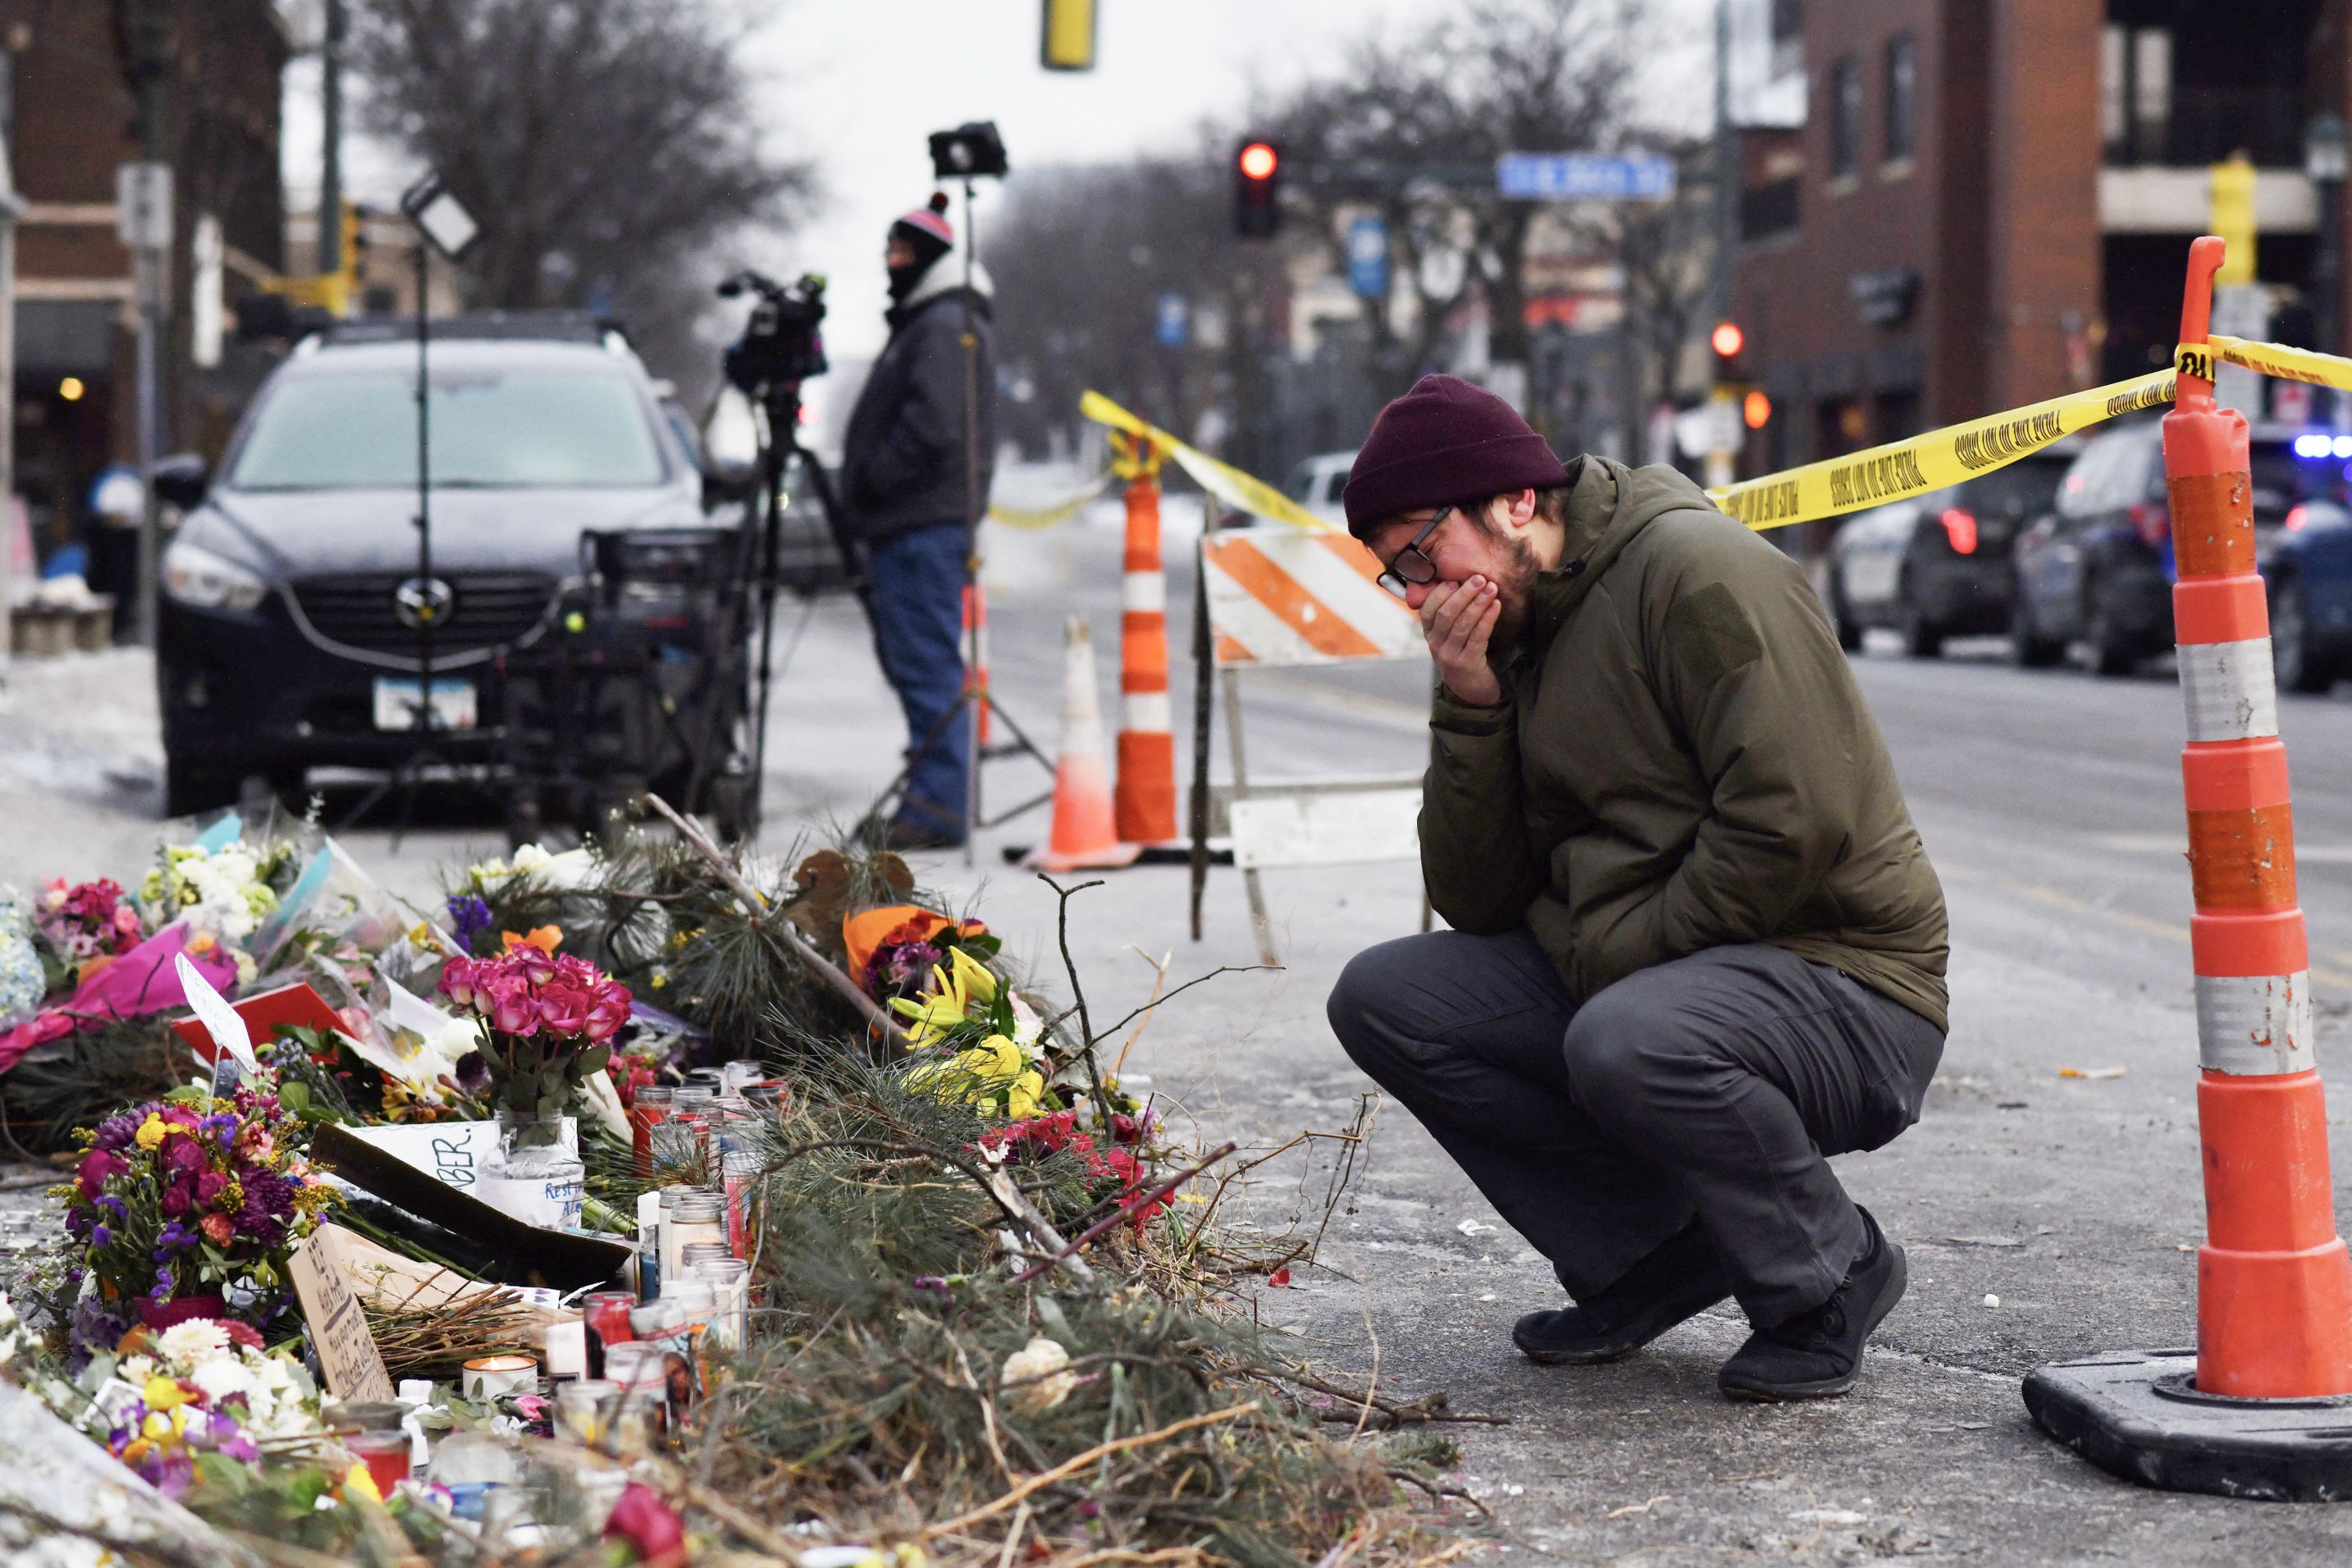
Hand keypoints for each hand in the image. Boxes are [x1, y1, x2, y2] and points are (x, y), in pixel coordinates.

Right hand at [1421, 576, 1502, 705]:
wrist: (1472, 691)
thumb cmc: (1464, 655)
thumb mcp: (1451, 636)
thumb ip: (1452, 613)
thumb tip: (1462, 581)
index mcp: (1430, 634)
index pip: (1427, 610)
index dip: (1440, 593)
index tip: (1455, 579)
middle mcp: (1436, 645)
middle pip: (1446, 614)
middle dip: (1464, 594)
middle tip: (1479, 578)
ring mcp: (1450, 656)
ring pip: (1462, 624)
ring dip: (1478, 603)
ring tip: (1492, 588)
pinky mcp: (1467, 664)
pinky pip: (1478, 637)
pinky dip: (1487, 619)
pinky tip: (1496, 606)